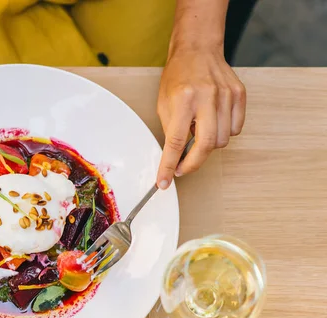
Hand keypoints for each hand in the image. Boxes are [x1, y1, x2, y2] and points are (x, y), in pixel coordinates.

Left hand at [156, 46, 245, 188]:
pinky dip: (223, 133)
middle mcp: (207, 97)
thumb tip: (175, 158)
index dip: (169, 166)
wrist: (197, 50)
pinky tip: (212, 122)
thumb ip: (171, 130)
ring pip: (222, 140)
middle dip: (193, 164)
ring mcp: (226, 96)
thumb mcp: (164, 104)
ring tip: (197, 130)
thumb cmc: (177, 77)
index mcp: (183, 99)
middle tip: (181, 169)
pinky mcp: (239, 95)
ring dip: (208, 145)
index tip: (164, 182)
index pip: (175, 142)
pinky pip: (235, 129)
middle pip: (206, 145)